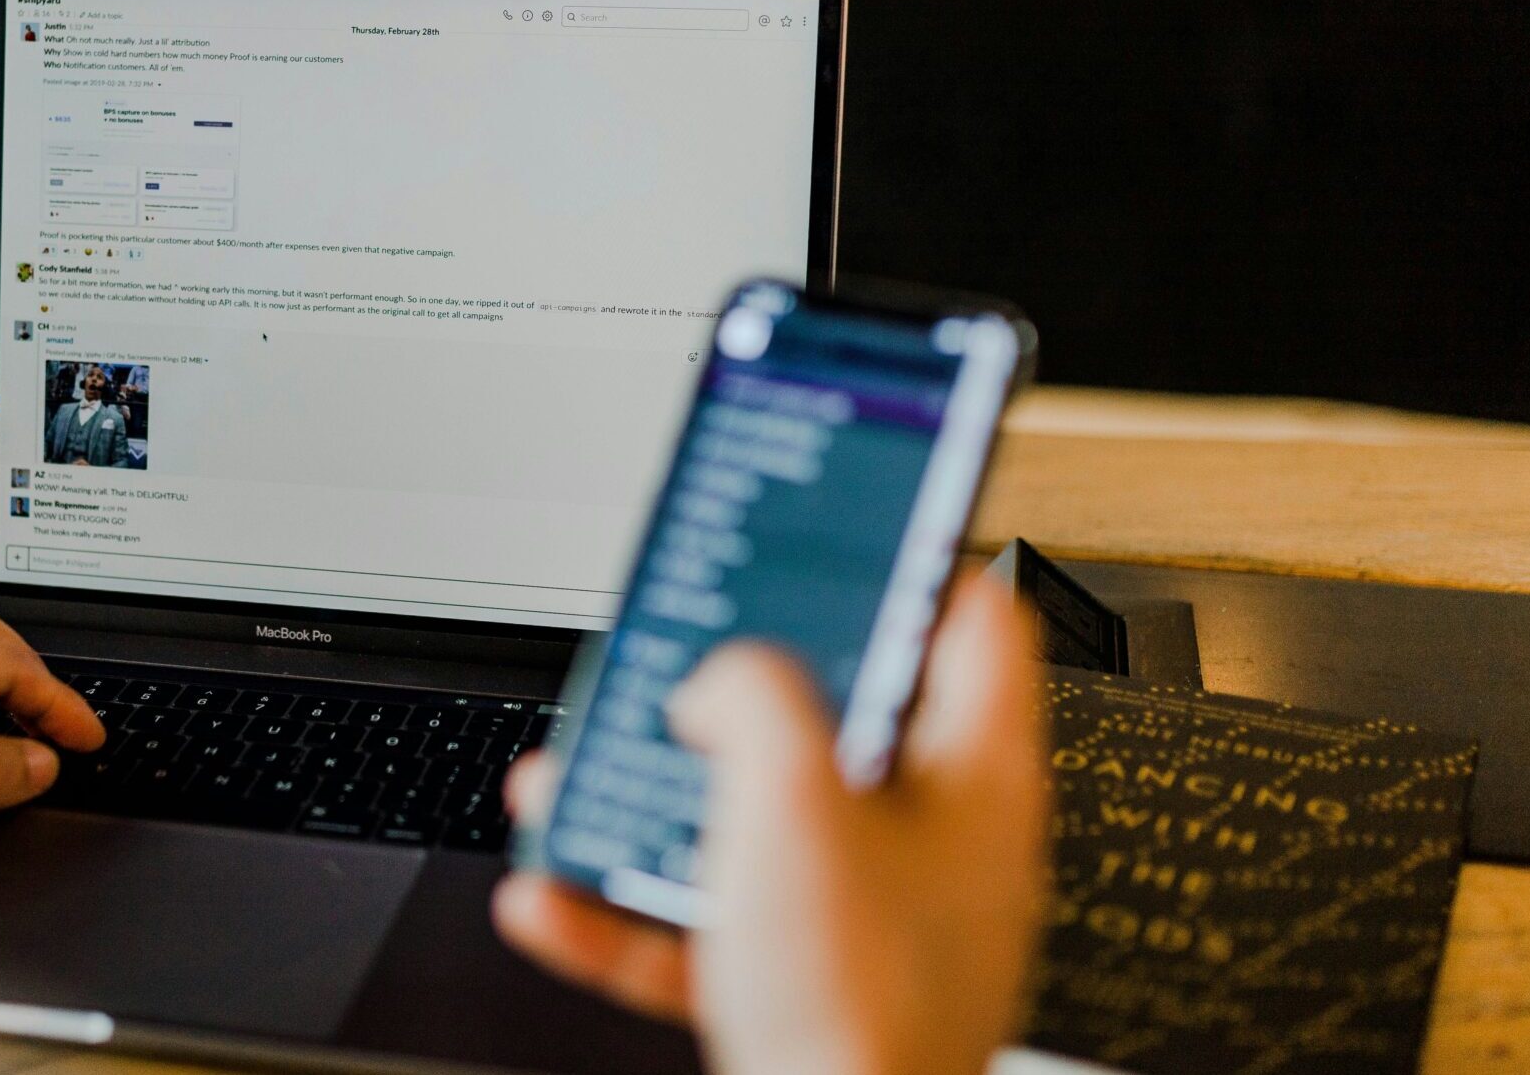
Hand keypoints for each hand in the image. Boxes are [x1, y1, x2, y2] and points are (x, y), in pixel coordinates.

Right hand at [494, 575, 1046, 1074]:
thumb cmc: (857, 1004)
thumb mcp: (789, 797)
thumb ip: (751, 697)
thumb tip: (720, 681)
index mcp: (975, 780)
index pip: (969, 622)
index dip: (904, 559)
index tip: (840, 525)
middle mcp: (936, 850)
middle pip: (835, 725)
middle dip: (729, 694)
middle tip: (676, 658)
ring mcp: (872, 927)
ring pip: (752, 829)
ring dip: (654, 802)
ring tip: (578, 780)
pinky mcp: (808, 995)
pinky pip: (706, 929)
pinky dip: (627, 910)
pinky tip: (554, 896)